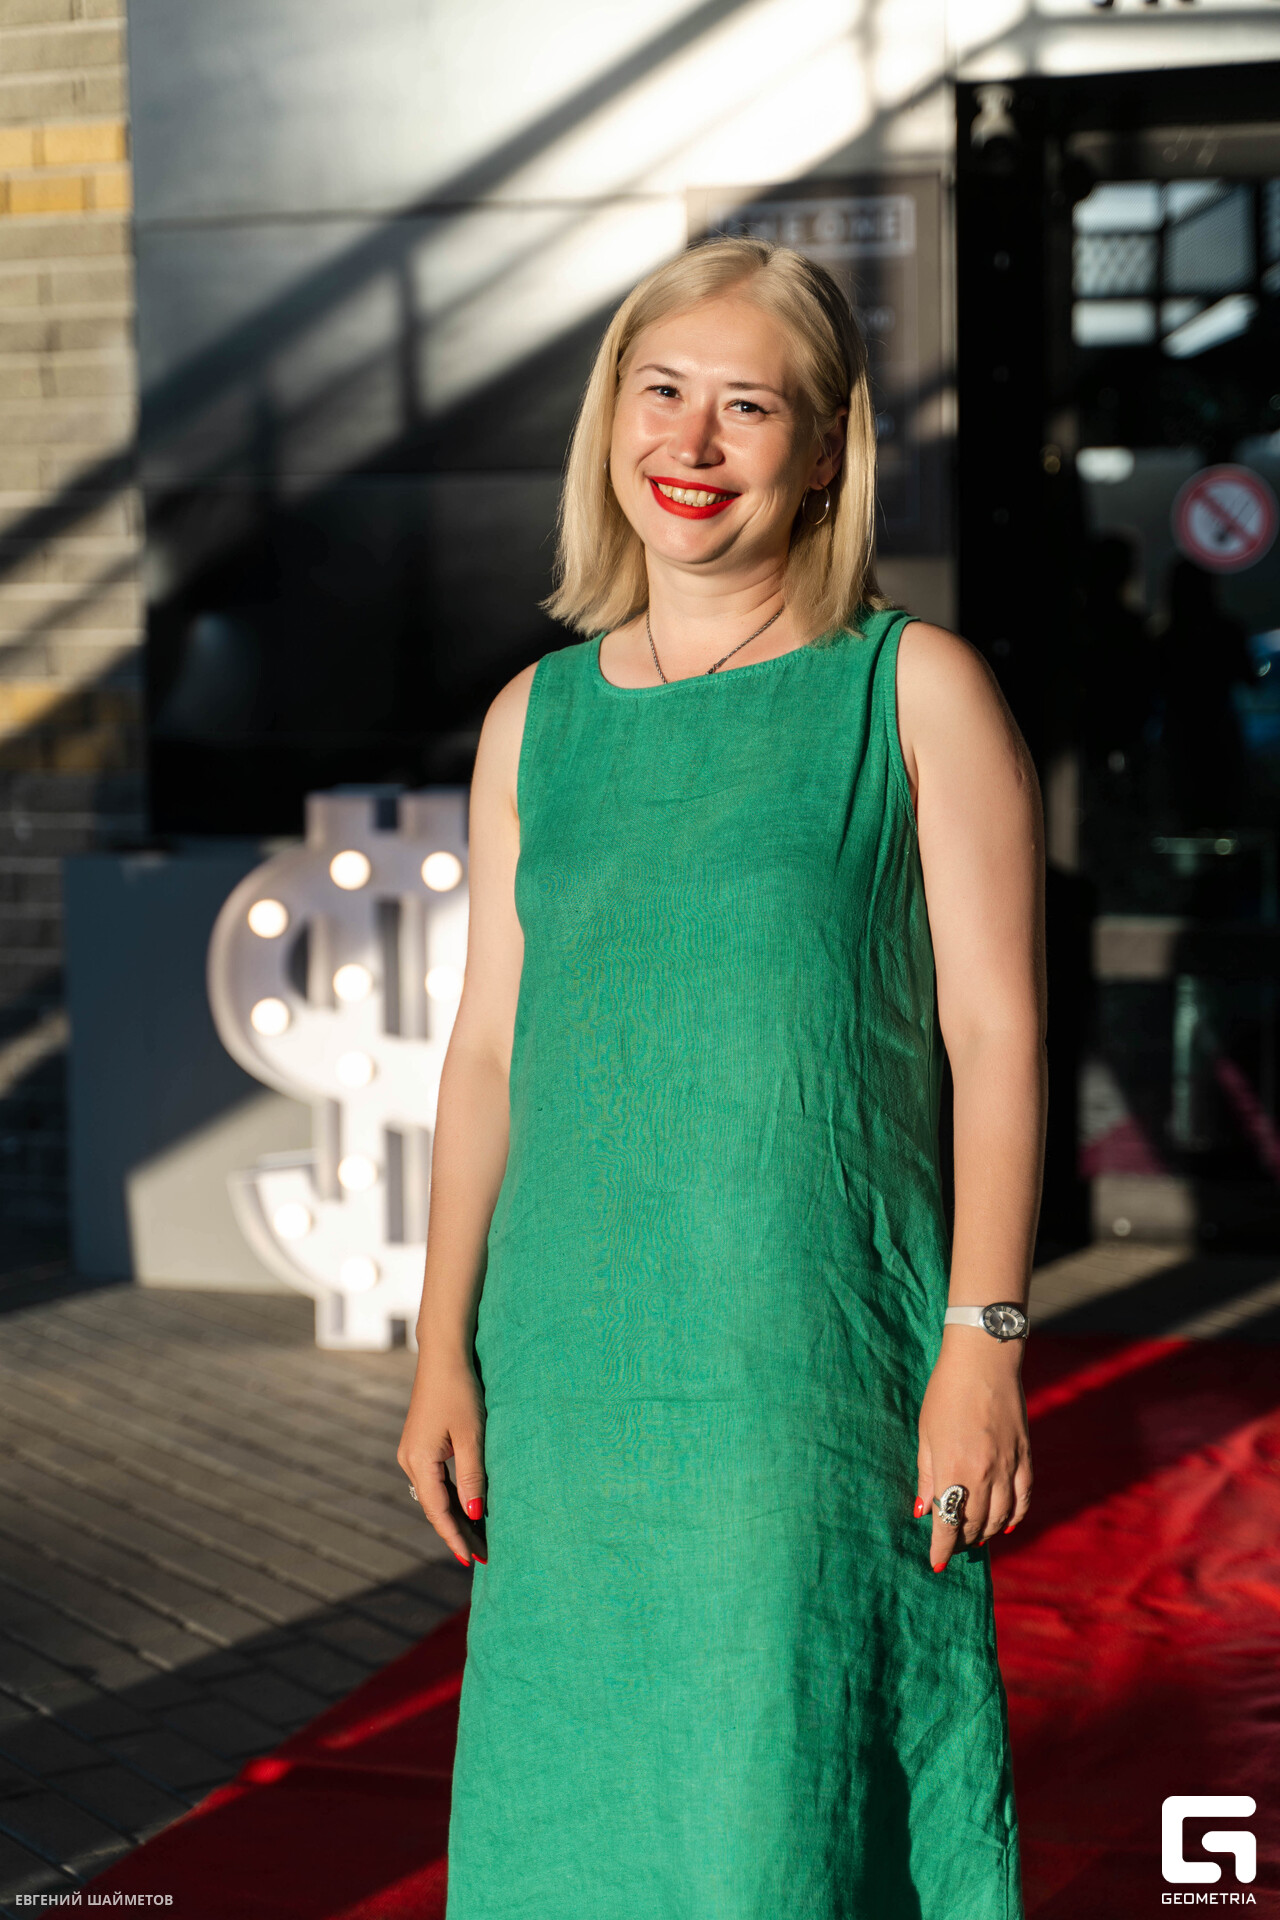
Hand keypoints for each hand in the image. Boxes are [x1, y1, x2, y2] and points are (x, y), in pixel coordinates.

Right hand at [397, 1352, 487, 1567]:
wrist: (443, 1355)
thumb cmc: (460, 1391)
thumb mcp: (472, 1436)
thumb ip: (473, 1478)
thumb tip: (476, 1515)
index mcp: (419, 1460)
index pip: (438, 1511)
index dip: (456, 1537)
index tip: (472, 1560)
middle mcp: (409, 1460)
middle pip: (434, 1507)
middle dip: (457, 1531)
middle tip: (482, 1556)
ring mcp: (412, 1452)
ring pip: (435, 1494)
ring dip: (456, 1514)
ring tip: (479, 1537)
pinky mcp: (420, 1444)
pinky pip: (435, 1479)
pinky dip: (452, 1495)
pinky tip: (469, 1507)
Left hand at [914, 1329, 1032, 1570]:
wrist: (984, 1359)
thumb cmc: (946, 1392)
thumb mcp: (926, 1433)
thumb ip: (926, 1474)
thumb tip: (922, 1511)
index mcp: (954, 1467)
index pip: (948, 1523)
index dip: (941, 1548)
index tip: (936, 1563)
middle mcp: (984, 1473)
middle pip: (975, 1523)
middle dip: (961, 1541)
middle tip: (950, 1546)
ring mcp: (1009, 1465)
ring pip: (1001, 1516)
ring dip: (986, 1532)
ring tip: (973, 1538)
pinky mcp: (1025, 1456)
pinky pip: (1023, 1497)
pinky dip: (1015, 1516)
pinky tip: (1004, 1524)